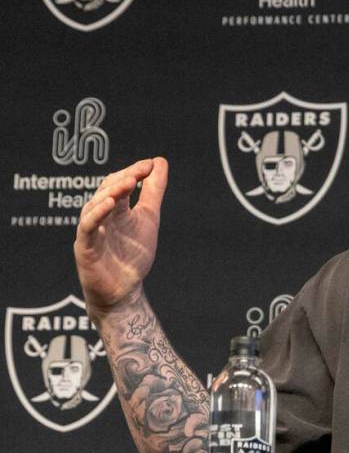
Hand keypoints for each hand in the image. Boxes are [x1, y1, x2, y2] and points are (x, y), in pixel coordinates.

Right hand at [74, 157, 168, 316]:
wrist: (125, 290)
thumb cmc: (133, 254)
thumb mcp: (148, 217)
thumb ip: (153, 191)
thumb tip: (160, 161)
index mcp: (115, 209)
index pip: (119, 183)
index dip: (134, 172)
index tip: (151, 164)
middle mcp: (101, 216)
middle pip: (106, 190)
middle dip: (124, 178)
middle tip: (142, 170)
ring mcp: (91, 231)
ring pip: (94, 205)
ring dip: (111, 192)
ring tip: (128, 182)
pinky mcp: (85, 247)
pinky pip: (87, 227)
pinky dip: (97, 214)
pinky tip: (108, 204)